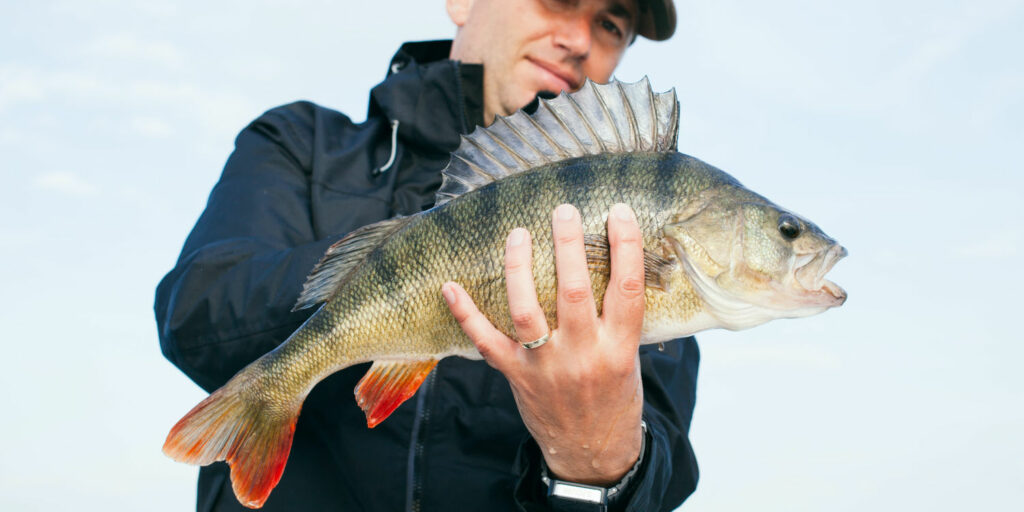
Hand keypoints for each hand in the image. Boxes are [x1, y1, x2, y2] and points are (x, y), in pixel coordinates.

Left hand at [442, 203, 645, 484]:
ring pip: (526, 310)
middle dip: (567, 245)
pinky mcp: (517, 376)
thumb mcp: (631, 357)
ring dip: (519, 268)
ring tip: (517, 233)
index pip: (627, 290)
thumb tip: (616, 258)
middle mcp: (583, 356)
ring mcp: (546, 367)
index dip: (625, 247)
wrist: (593, 452)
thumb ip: (620, 316)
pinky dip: (465, 313)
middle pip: (574, 291)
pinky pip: (486, 342)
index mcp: (620, 349)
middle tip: (562, 209)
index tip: (617, 211)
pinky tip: (450, 285)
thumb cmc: (615, 396)